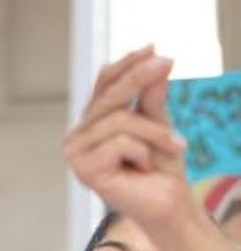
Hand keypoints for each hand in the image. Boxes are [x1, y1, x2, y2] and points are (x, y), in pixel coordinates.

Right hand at [64, 46, 192, 231]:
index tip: (152, 48)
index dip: (125, 65)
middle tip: (167, 63)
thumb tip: (154, 59)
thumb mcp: (158, 122)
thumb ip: (151, 95)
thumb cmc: (160, 165)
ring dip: (155, 132)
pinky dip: (142, 152)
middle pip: (108, 97)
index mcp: (91, 123)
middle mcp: (77, 136)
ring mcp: (76, 153)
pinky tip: (144, 167)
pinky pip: (120, 142)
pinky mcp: (84, 169)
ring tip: (175, 146)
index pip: (103, 84)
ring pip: (119, 121)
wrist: (167, 202)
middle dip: (139, 79)